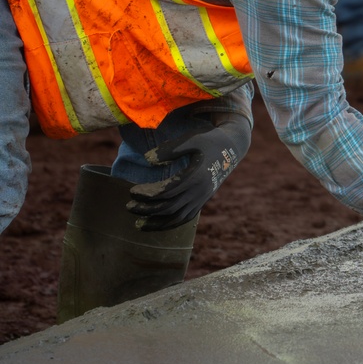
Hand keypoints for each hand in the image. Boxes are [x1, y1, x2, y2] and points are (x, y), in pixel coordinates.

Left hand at [126, 112, 250, 230]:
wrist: (232, 147)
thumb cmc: (209, 140)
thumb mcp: (192, 138)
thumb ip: (169, 149)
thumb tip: (147, 159)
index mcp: (196, 176)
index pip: (167, 191)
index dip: (147, 194)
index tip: (132, 192)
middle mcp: (200, 191)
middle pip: (170, 207)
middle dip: (147, 209)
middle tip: (129, 207)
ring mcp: (202, 198)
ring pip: (178, 217)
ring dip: (157, 223)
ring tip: (139, 224)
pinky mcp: (203, 200)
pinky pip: (186, 217)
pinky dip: (170, 224)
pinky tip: (157, 224)